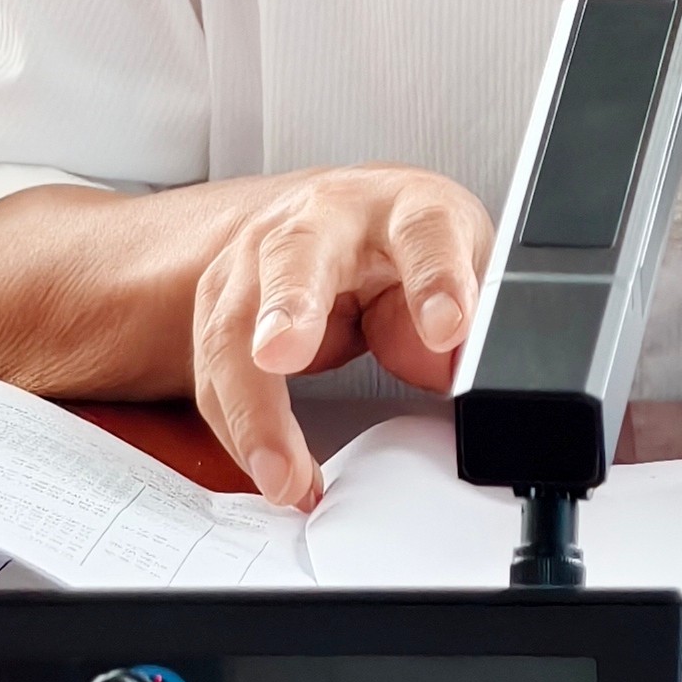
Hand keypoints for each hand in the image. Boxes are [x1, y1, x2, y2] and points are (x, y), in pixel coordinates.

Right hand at [190, 166, 491, 506]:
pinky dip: (240, 432)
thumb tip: (450, 368)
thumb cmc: (407, 239)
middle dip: (284, 307)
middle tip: (280, 357)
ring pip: (233, 326)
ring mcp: (257, 257)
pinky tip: (271, 473)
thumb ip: (466, 314)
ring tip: (283, 475)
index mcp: (402, 206)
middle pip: (294, 257)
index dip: (435, 280)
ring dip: (249, 406)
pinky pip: (214, 373)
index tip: (446, 328)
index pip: (424, 233)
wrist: (342, 211)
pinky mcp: (221, 301)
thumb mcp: (463, 263)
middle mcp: (321, 219)